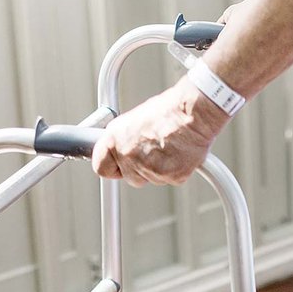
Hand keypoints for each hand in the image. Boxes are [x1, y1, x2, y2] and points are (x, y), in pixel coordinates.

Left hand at [92, 78, 228, 186]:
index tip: (117, 166)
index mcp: (115, 140)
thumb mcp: (134, 120)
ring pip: (151, 179)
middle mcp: (129, 156)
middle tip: (151, 152)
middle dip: (139, 169)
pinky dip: (174, 170)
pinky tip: (178, 154)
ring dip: (158, 168)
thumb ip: (123, 139)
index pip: (101, 167)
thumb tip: (120, 149)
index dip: (111, 167)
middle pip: (130, 177)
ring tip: (167, 147)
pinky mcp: (170, 177)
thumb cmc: (167, 111)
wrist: (192, 113)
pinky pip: (169, 180)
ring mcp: (150, 169)